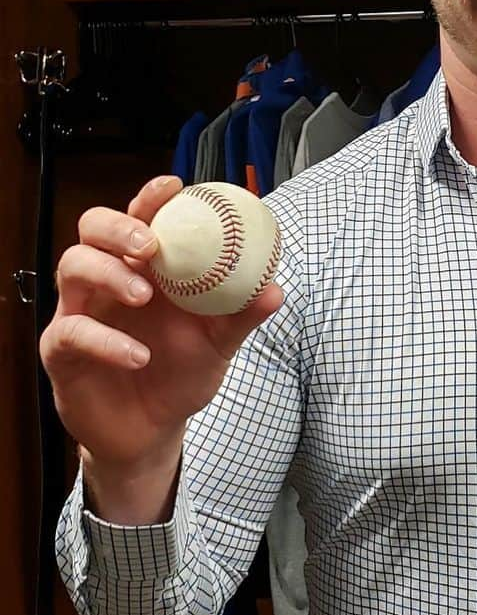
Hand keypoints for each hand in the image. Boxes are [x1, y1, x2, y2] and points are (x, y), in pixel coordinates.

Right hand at [40, 175, 282, 470]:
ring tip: (145, 295)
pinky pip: (72, 332)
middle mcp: (108, 281)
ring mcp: (81, 312)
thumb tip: (275, 289)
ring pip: (72, 267)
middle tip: (150, 246)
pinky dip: (105, 340)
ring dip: (110, 274)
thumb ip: (242, 316)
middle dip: (119, 227)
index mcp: (146, 269)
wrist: (154, 429)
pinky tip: (137, 355)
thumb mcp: (219, 343)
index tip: (173, 185)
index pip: (141, 219)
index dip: (151, 197)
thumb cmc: (181, 372)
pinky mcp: (62, 350)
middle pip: (93, 229)